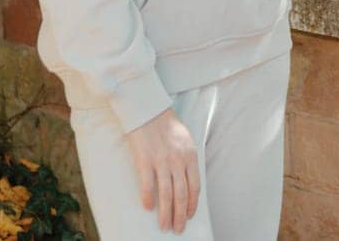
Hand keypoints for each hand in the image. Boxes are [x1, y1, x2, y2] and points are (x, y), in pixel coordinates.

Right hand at [124, 108, 198, 233]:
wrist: (148, 109)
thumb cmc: (166, 124)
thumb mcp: (185, 140)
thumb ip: (187, 160)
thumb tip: (187, 182)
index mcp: (190, 155)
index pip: (194, 187)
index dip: (191, 204)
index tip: (188, 216)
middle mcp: (177, 160)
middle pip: (181, 195)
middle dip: (179, 215)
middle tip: (177, 229)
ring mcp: (161, 161)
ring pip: (166, 194)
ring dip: (165, 213)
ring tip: (164, 226)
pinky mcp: (144, 160)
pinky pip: (147, 185)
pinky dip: (148, 198)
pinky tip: (148, 208)